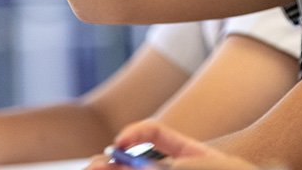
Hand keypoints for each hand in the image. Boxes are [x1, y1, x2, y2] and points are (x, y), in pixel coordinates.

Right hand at [89, 120, 266, 169]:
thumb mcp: (207, 165)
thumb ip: (177, 163)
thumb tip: (139, 166)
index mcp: (188, 153)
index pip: (155, 134)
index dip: (135, 135)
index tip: (118, 144)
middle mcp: (174, 167)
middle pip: (136, 163)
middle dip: (112, 164)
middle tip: (93, 168)